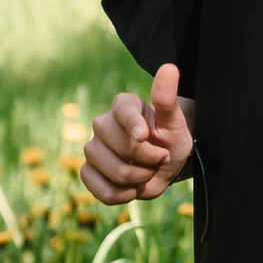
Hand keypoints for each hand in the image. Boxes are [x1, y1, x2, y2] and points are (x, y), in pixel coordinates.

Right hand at [81, 63, 193, 202]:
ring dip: (141, 178)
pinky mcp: (87, 172)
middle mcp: (102, 124)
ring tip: (146, 170)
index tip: (147, 135)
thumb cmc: (169, 138)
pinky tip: (131, 186)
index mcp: (123, 106)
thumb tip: (169, 68)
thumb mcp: (175, 121)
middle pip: (126, 148)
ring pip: (116, 173)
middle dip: (151, 159)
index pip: (124, 112)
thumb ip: (167, 98)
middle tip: (159, 156)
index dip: (136, 127)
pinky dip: (124, 194)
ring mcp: (91, 149)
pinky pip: (103, 191)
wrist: (163, 165)